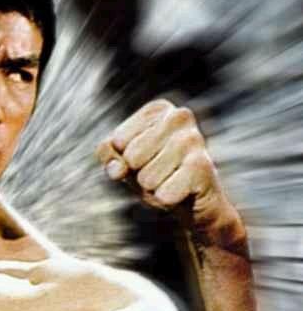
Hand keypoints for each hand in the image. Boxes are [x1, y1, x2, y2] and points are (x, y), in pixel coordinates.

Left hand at [96, 99, 243, 246]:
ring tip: (170, 181)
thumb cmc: (155, 173)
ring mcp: (193, 139)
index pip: (117, 141)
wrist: (193, 201)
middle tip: (158, 173)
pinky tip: (182, 191)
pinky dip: (166, 199)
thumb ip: (108, 155)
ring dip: (153, 188)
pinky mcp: (202, 166)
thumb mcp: (124, 160)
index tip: (144, 160)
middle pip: (131, 157)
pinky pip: (164, 194)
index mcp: (158, 109)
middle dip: (138, 174)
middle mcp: (179, 116)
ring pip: (146, 177)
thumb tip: (116, 169)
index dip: (123, 159)